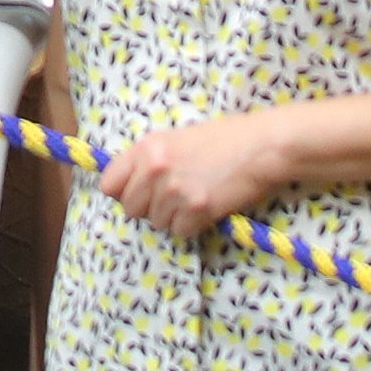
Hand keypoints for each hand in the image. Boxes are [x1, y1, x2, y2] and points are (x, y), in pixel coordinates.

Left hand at [95, 111, 289, 238]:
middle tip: (171, 198)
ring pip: (157, 222)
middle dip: (149, 207)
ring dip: (173, 216)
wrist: (260, 147)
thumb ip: (149, 160)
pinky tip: (206, 208)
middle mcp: (155, 170)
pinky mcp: (197, 210)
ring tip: (193, 197)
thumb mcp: (175, 139)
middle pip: (131, 208)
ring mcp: (175, 191)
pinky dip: (192, 226)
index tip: (135, 193)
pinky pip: (180, 231)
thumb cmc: (223, 138)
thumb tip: (131, 184)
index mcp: (146, 148)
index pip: (109, 184)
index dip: (122, 191)